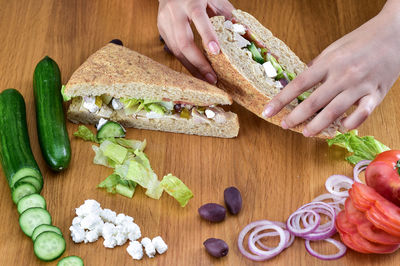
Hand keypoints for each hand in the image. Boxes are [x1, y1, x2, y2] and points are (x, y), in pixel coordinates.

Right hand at [157, 0, 233, 83]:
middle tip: (212, 78)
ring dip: (192, 68)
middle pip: (183, 41)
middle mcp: (175, 11)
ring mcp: (165, 22)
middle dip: (198, 63)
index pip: (199, 18)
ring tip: (206, 80)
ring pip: (176, 50)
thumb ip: (227, 14)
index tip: (216, 52)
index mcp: (191, 1)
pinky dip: (186, 63)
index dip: (207, 35)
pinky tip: (196, 71)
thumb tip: (244, 32)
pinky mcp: (162, 30)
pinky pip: (174, 51)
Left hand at [262, 1, 399, 136]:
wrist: (396, 33)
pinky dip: (351, 123)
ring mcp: (360, 85)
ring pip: (334, 111)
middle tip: (285, 125)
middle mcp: (342, 75)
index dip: (281, 100)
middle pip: (313, 102)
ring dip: (318, 125)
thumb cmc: (362, 39)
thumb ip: (318, 65)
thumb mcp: (334, 48)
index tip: (268, 111)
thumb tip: (301, 80)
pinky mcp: (377, 93)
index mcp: (329, 62)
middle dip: (296, 117)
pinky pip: (363, 113)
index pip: (298, 85)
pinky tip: (341, 128)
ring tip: (306, 133)